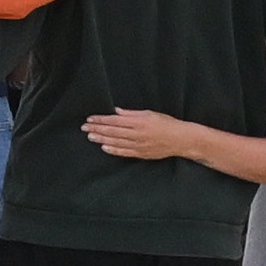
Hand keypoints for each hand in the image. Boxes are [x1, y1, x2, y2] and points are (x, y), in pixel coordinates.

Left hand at [82, 104, 222, 171]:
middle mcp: (136, 134)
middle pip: (112, 131)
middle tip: (84, 127)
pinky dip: (113, 150)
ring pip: (116, 142)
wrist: (181, 139)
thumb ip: (131, 114)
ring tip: (90, 136)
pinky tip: (104, 147)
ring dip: (102, 139)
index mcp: (138, 122)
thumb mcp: (149, 113)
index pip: (114, 120)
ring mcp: (138, 145)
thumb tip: (116, 111)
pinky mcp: (141, 154)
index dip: (101, 119)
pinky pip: (124, 152)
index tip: (90, 118)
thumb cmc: (166, 123)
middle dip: (97, 128)